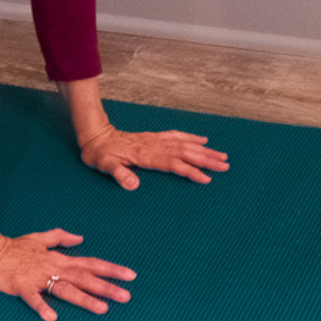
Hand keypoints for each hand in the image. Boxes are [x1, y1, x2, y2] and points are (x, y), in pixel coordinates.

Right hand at [0, 229, 134, 320]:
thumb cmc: (12, 247)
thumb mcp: (38, 238)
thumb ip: (59, 237)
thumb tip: (79, 237)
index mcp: (57, 259)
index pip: (89, 263)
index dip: (110, 269)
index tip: (130, 275)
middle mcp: (51, 267)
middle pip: (83, 278)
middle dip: (106, 287)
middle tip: (126, 296)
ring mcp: (37, 277)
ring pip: (64, 289)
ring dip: (84, 298)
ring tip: (102, 308)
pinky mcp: (21, 286)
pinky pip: (33, 298)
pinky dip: (42, 306)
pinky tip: (51, 317)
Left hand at [80, 124, 228, 189]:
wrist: (94, 136)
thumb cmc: (99, 154)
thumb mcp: (104, 166)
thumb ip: (119, 174)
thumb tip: (133, 185)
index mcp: (145, 155)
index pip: (173, 164)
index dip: (190, 171)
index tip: (207, 178)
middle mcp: (154, 146)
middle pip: (185, 153)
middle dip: (206, 160)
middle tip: (225, 167)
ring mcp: (155, 140)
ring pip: (184, 144)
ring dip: (204, 150)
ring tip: (222, 156)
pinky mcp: (153, 137)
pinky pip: (176, 135)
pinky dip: (191, 137)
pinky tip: (203, 140)